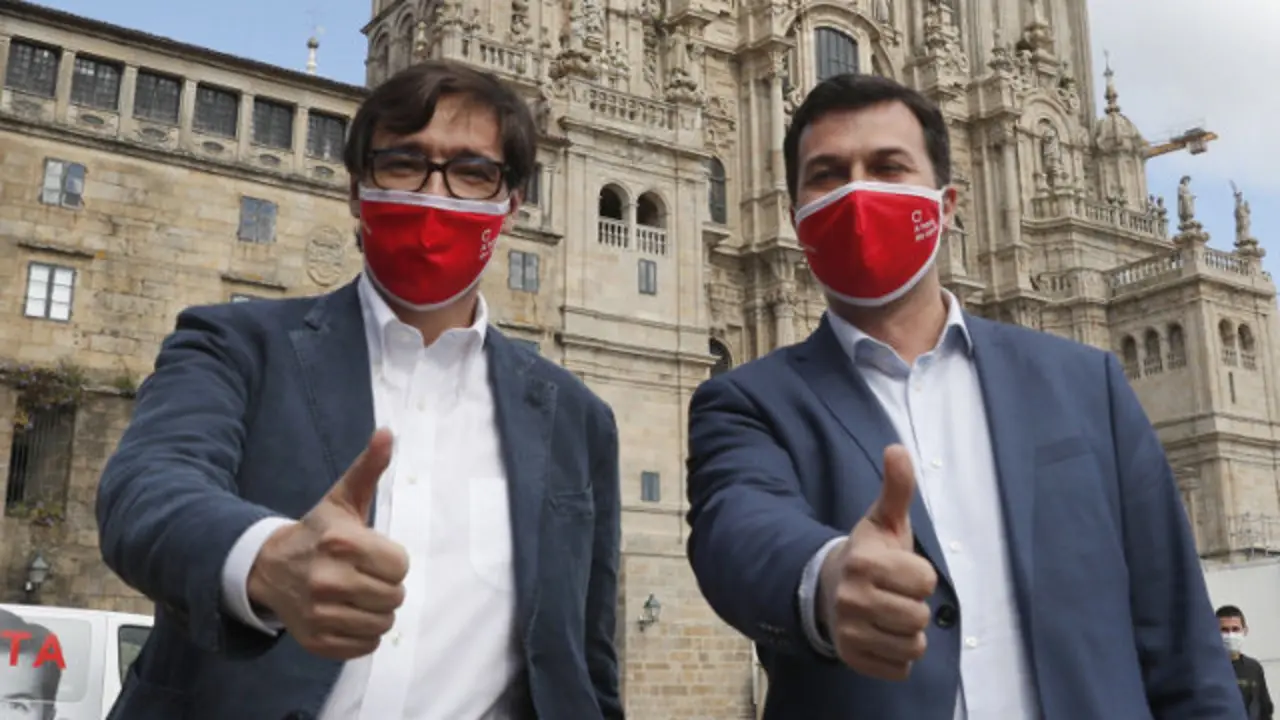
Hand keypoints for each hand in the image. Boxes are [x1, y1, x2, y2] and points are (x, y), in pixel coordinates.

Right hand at [247, 428, 409, 659]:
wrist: (269, 568)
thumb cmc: (317, 532)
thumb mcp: (342, 498)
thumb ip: (368, 468)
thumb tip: (388, 433)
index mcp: (342, 543)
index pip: (400, 565)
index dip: (391, 560)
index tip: (372, 554)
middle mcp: (329, 580)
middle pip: (395, 597)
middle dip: (385, 585)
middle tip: (364, 575)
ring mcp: (321, 613)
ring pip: (383, 624)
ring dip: (376, 611)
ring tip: (357, 594)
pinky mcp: (317, 640)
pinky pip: (365, 646)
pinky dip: (363, 634)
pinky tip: (347, 614)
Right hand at [818, 444, 937, 680]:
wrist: (828, 589)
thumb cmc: (869, 554)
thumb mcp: (884, 520)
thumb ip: (897, 488)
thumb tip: (897, 448)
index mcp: (864, 562)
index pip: (926, 581)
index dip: (920, 576)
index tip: (901, 570)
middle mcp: (852, 598)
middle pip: (920, 617)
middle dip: (915, 606)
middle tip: (895, 595)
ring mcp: (850, 631)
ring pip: (912, 645)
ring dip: (908, 632)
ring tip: (890, 615)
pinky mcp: (852, 658)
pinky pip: (900, 668)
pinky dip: (897, 656)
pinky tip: (882, 635)